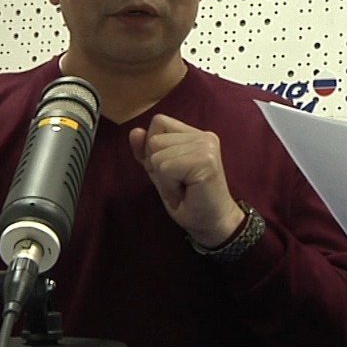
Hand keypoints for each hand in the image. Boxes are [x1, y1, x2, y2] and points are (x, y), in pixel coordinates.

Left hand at [129, 114, 242, 246]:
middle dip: (157, 166)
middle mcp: (204, 136)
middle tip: (179, 182)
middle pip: (155, 139)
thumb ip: (146, 150)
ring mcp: (206, 146)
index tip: (172, 171)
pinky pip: (165, 168)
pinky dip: (169, 187)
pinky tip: (184, 193)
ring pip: (157, 155)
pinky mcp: (205, 161)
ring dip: (164, 179)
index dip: (154, 149)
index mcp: (195, 134)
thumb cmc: (187, 199)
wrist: (211, 224)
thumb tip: (135, 131)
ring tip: (182, 188)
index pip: (159, 122)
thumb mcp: (160, 171)